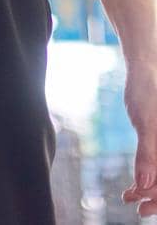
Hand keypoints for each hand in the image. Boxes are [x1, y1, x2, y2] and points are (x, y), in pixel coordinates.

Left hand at [124, 55, 156, 214]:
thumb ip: (148, 153)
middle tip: (136, 207)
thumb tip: (144, 183)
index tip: (144, 204)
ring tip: (128, 196)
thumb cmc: (148, 92)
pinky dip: (148, 178)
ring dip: (150, 190)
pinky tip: (132, 187)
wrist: (145, 72)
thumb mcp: (147, 123)